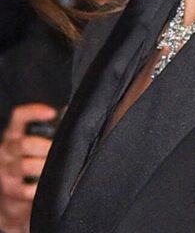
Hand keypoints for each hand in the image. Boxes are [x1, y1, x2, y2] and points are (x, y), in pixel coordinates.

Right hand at [0, 104, 57, 231]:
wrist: (14, 200)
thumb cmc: (31, 164)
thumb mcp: (35, 145)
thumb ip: (49, 130)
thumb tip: (70, 113)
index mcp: (14, 136)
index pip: (18, 117)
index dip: (34, 112)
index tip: (52, 112)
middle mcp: (6, 152)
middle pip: (25, 143)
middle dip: (47, 146)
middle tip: (62, 151)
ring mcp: (5, 172)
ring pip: (27, 166)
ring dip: (46, 167)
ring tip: (58, 168)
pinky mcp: (10, 192)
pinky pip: (29, 189)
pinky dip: (42, 187)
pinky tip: (51, 184)